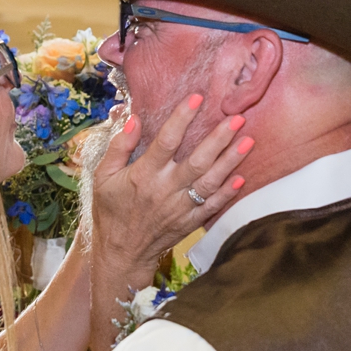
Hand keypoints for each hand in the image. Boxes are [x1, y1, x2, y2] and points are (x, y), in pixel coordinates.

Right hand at [89, 94, 253, 283]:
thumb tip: (135, 119)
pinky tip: (242, 177)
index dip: (182, 118)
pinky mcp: (189, 222)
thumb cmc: (110, 210)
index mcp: (144, 175)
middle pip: (197, 161)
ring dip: (231, 161)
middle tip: (238, 118)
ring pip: (210, 182)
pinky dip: (228, 193)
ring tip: (248, 141)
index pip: (166, 141)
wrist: (121, 253)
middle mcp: (165, 190)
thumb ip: (119, 147)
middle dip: (219, 138)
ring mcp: (180, 208)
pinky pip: (212, 206)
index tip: (197, 97)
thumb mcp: (102, 176)